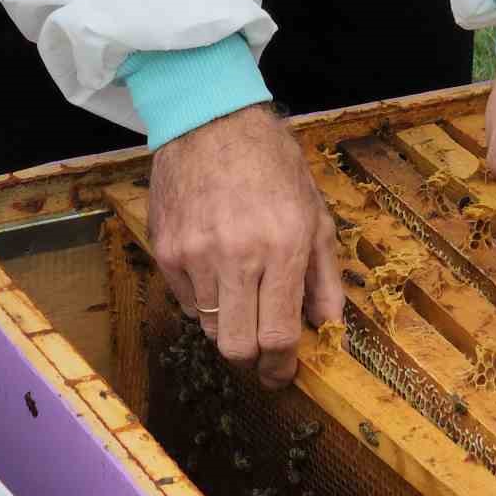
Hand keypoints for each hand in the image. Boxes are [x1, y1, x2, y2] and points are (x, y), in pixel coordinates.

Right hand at [149, 104, 344, 387]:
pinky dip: (205, 300)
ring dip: (230, 325)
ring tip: (244, 296)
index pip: (279, 334)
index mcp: (281, 247)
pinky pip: (187, 302)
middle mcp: (236, 254)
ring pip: (210, 328)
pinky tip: (218, 270)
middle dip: (253, 359)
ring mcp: (195, 254)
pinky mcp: (166, 249)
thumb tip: (329, 326)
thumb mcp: (315, 216)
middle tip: (263, 354)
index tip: (283, 374)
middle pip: (237, 346)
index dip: (282, 366)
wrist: (211, 120)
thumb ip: (324, 277)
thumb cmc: (272, 165)